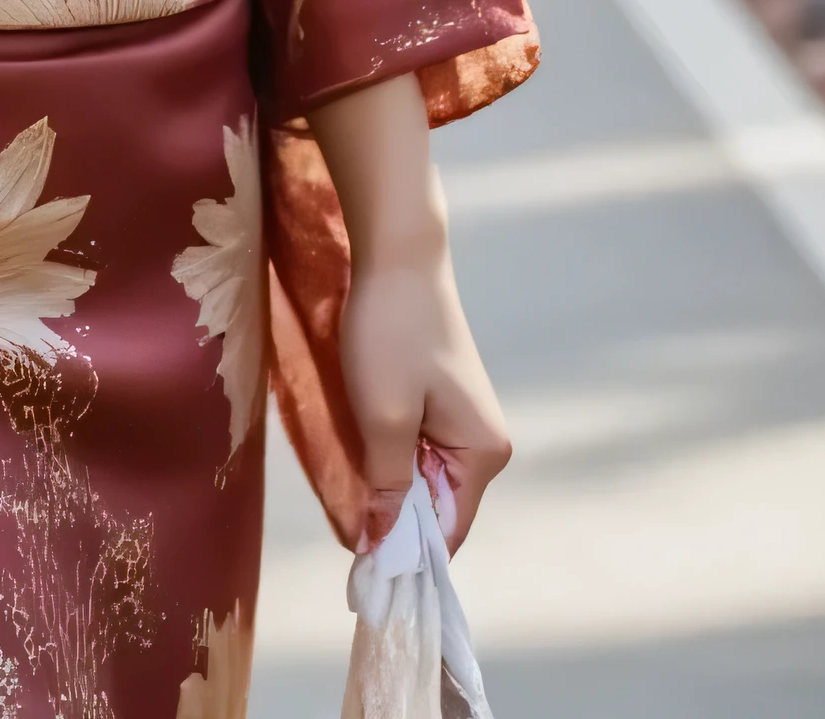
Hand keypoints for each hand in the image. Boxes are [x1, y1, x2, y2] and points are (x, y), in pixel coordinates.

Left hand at [309, 67, 510, 553]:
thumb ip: (387, 488)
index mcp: (483, 454)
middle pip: (432, 508)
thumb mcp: (384, 418)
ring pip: (418, 479)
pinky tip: (357, 444)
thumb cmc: (392, 333)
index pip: (445, 534)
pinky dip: (385, 455)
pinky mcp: (440, 401)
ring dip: (383, 482)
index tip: (357, 570)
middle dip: (389, 515)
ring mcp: (462, 421)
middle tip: (341, 515)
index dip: (402, 555)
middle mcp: (483, 444)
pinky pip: (413, 450)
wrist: (397, 253)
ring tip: (346, 475)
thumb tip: (379, 549)